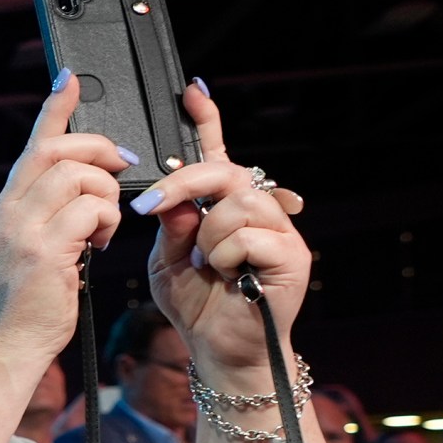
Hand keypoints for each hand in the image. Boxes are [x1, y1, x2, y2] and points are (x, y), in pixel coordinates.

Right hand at [0, 69, 132, 363]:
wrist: (10, 345)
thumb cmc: (32, 303)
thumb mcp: (32, 247)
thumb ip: (49, 212)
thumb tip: (85, 182)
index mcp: (7, 206)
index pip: (33, 143)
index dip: (54, 108)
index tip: (69, 79)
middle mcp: (8, 210)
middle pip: (57, 150)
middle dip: (98, 149)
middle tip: (122, 167)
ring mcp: (22, 229)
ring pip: (79, 177)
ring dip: (106, 196)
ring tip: (105, 227)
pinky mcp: (43, 250)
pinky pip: (90, 210)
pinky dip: (107, 221)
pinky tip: (101, 244)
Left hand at [132, 81, 315, 385]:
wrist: (219, 351)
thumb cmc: (196, 305)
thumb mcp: (168, 258)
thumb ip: (171, 223)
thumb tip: (171, 193)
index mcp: (225, 207)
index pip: (218, 155)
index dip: (207, 122)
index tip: (191, 91)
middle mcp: (258, 211)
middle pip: (225, 171)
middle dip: (182, 183)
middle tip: (149, 207)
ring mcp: (280, 231)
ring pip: (236, 203)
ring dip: (208, 234)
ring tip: (210, 264)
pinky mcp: (293, 255)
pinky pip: (249, 234)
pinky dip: (227, 256)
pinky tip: (231, 276)